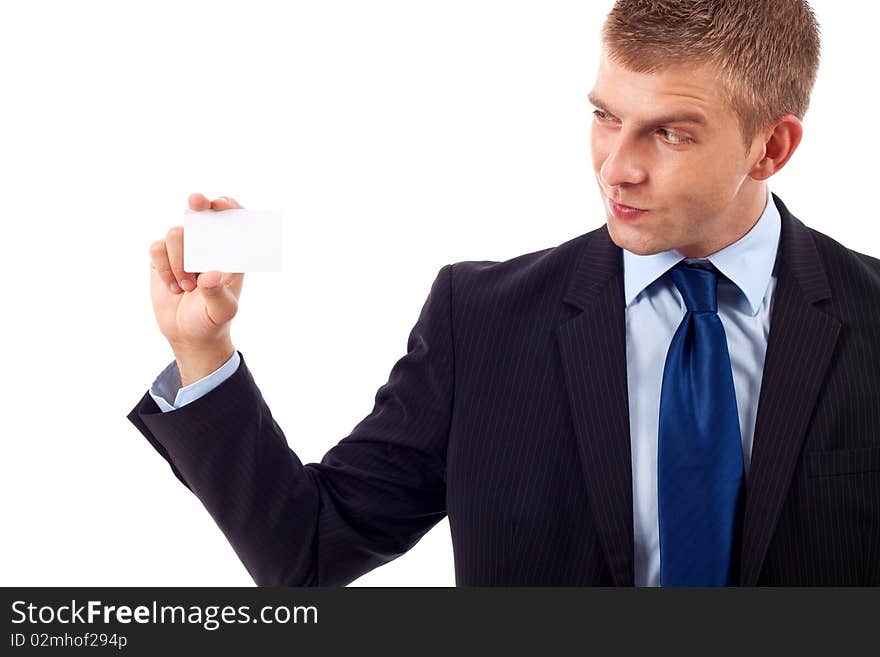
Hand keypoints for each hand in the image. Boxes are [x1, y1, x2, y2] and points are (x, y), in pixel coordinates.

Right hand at [149, 194, 244, 378]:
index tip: (219, 204)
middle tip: (196, 202)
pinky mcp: (163, 257)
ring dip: (179, 261)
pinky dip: (164, 268)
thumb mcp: (221, 311)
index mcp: (231, 253)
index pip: (234, 219)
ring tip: (187, 288)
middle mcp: (208, 245)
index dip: (228, 206)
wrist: (188, 334)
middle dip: (200, 204)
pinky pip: (157, 248)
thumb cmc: (213, 320)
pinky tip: (174, 288)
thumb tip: (211, 276)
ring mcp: (184, 249)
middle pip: (202, 212)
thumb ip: (217, 293)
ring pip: (176, 233)